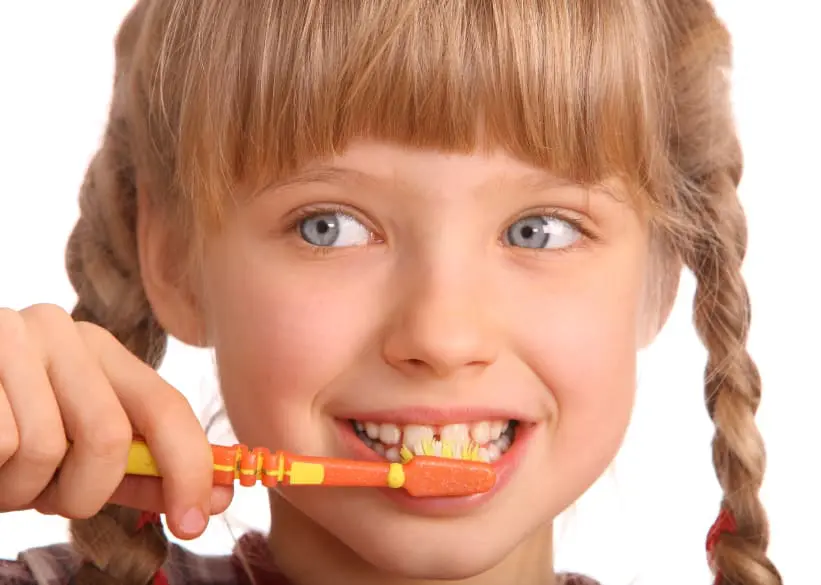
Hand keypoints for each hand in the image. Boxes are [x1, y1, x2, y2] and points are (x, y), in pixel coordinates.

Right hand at [0, 304, 232, 538]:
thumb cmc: (6, 435)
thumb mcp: (74, 451)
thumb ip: (140, 470)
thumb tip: (213, 496)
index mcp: (100, 350)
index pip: (167, 406)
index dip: (188, 467)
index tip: (195, 521)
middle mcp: (63, 331)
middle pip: (108, 435)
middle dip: (81, 492)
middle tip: (47, 496)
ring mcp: (10, 335)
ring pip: (45, 447)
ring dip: (22, 488)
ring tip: (2, 471)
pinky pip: (1, 442)